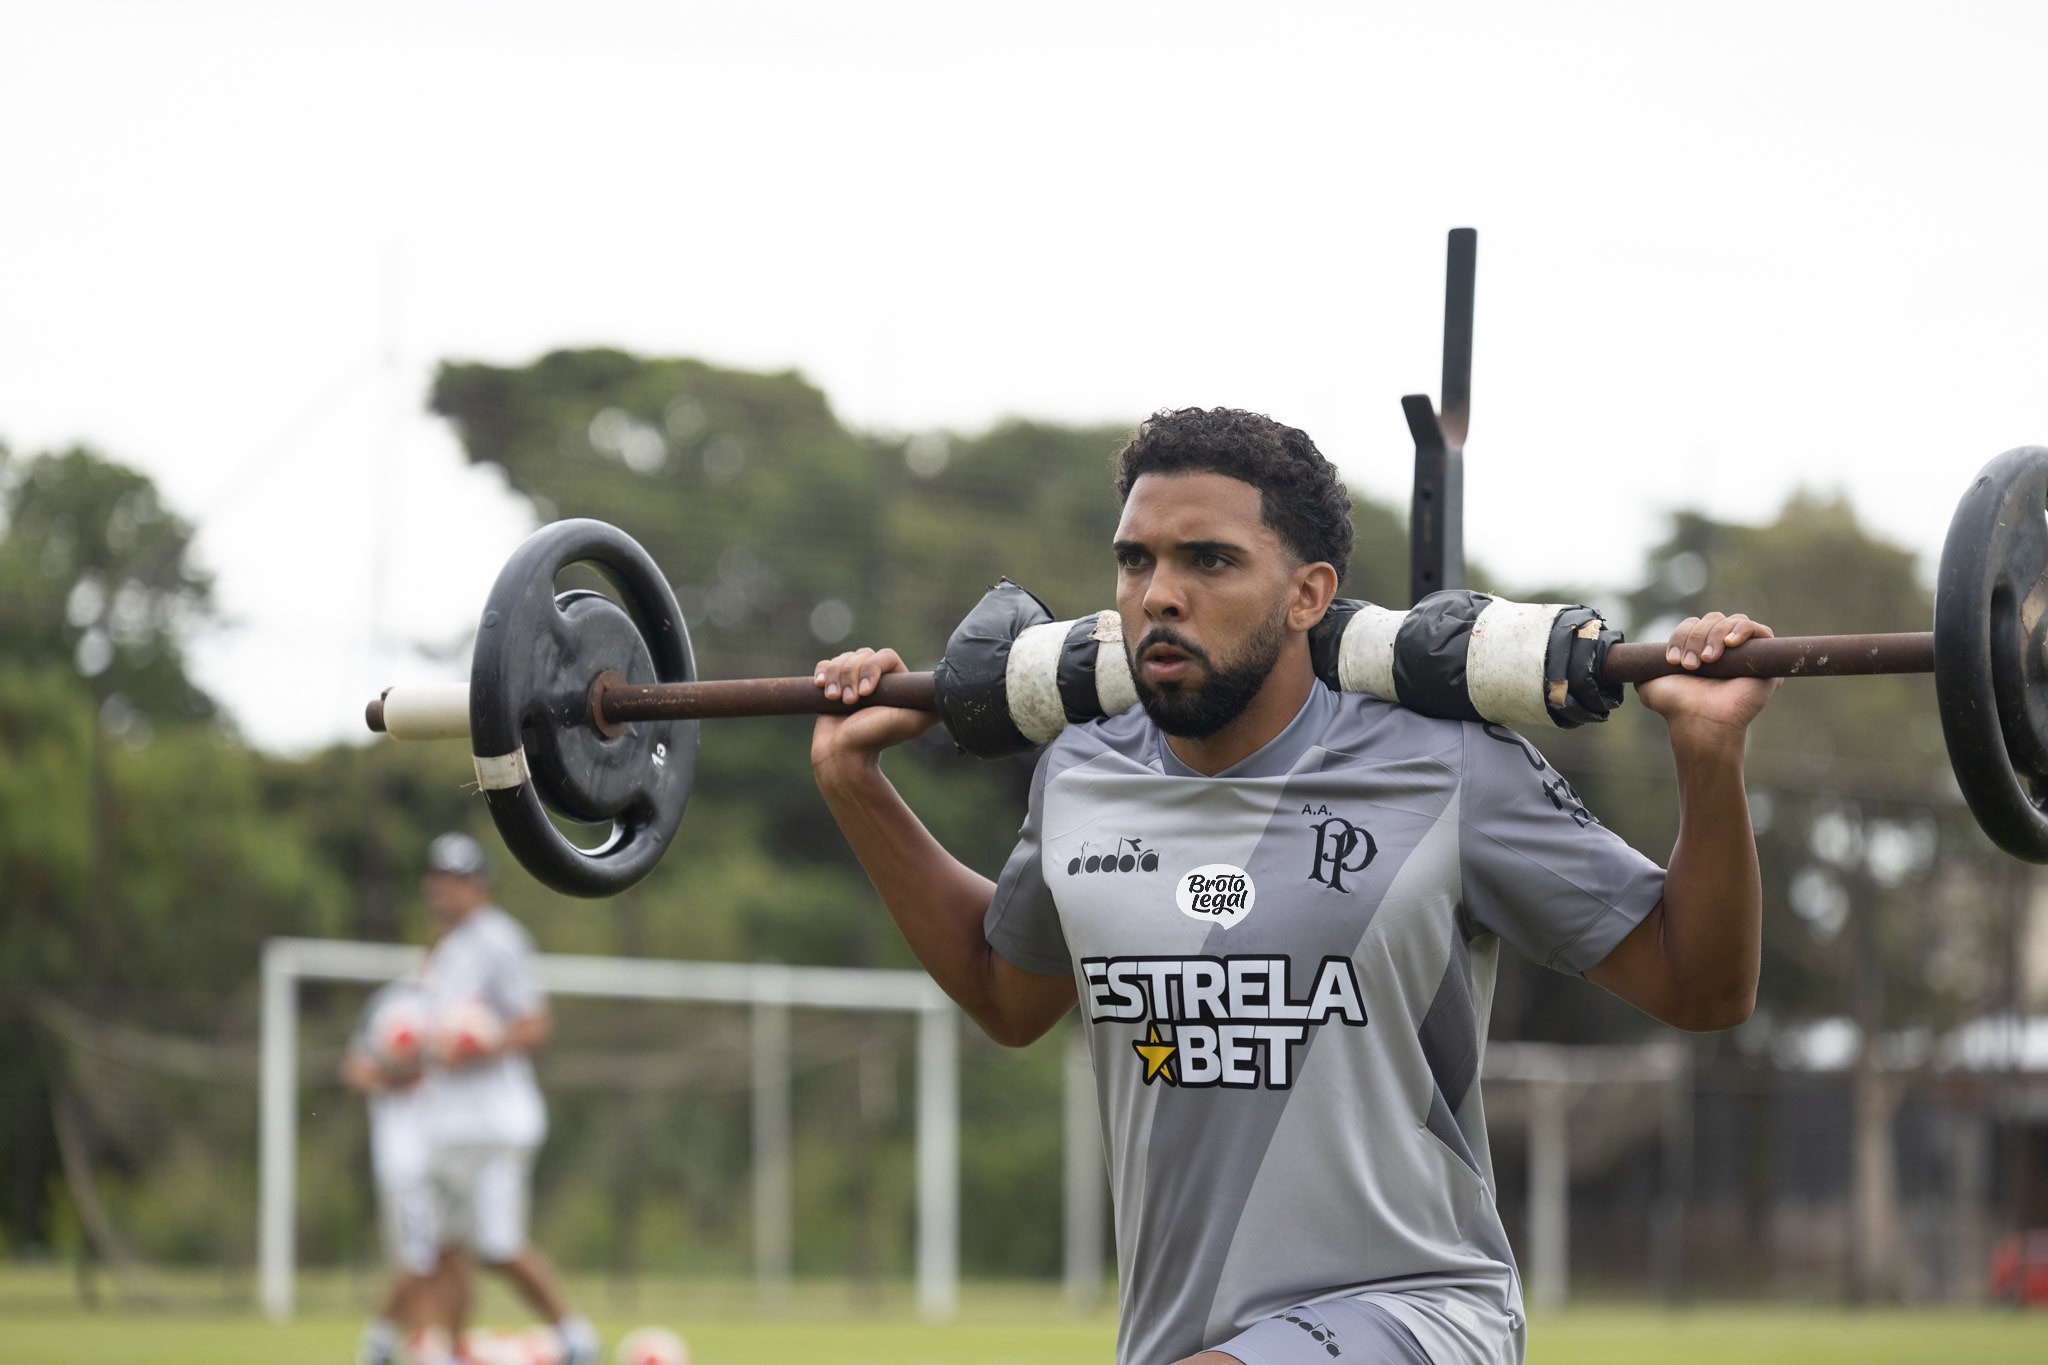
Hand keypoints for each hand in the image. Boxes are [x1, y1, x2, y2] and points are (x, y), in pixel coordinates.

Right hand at [810, 647, 941, 780]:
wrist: (843, 755)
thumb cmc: (876, 738)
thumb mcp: (913, 721)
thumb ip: (932, 706)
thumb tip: (953, 693)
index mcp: (896, 683)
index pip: (884, 656)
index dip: (872, 668)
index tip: (866, 693)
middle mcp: (876, 680)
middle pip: (861, 654)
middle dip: (851, 676)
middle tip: (851, 702)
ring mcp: (853, 682)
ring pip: (841, 659)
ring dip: (836, 679)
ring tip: (836, 701)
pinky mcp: (833, 686)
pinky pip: (825, 665)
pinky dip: (822, 674)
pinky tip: (822, 687)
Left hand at [1634, 612, 1779, 739]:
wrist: (1698, 720)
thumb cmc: (1676, 705)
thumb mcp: (1650, 682)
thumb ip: (1646, 667)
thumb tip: (1641, 659)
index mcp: (1700, 651)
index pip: (1693, 624)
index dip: (1681, 636)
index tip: (1673, 660)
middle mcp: (1724, 650)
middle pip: (1712, 619)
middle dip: (1696, 638)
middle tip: (1690, 665)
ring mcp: (1746, 654)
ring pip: (1732, 622)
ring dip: (1714, 636)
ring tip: (1708, 661)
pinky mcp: (1766, 659)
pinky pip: (1760, 630)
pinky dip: (1742, 630)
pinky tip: (1729, 644)